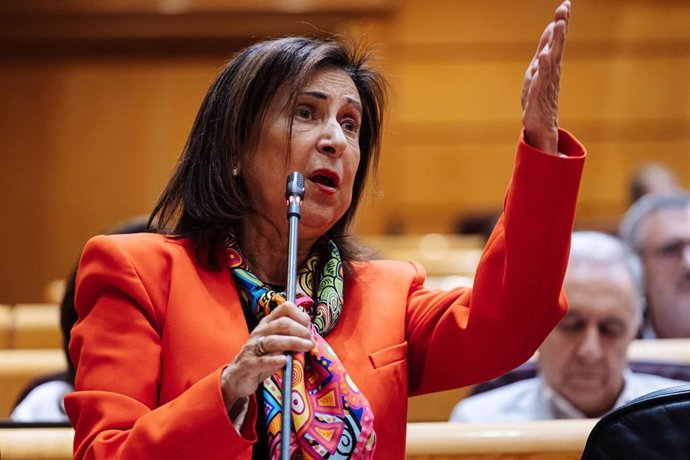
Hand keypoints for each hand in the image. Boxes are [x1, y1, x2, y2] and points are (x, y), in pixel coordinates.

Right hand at [220, 302, 314, 410]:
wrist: (238, 377)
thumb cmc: (262, 358)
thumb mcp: (277, 344)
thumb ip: (291, 337)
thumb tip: (311, 333)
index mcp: (268, 323)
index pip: (284, 308)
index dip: (300, 315)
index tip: (309, 327)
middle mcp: (260, 332)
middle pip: (282, 324)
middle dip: (300, 331)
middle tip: (311, 342)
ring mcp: (252, 348)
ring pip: (273, 341)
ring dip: (293, 343)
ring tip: (306, 347)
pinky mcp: (248, 364)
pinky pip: (260, 361)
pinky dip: (273, 360)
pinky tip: (284, 361)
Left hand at [521, 0, 570, 153]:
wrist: (540, 123)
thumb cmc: (539, 95)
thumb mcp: (538, 67)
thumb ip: (545, 47)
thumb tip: (552, 26)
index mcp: (552, 63)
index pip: (557, 39)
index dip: (561, 22)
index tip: (566, 3)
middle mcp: (553, 70)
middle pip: (558, 45)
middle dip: (561, 26)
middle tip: (564, 8)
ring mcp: (547, 82)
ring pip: (552, 59)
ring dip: (555, 42)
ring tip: (558, 25)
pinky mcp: (539, 94)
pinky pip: (542, 78)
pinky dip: (543, 67)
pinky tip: (543, 55)